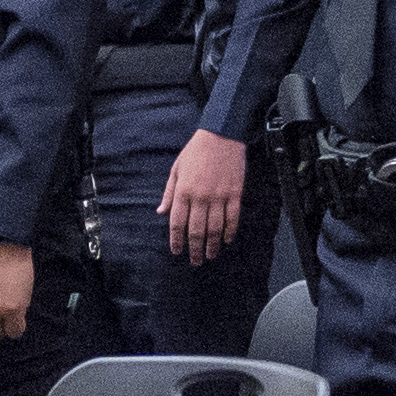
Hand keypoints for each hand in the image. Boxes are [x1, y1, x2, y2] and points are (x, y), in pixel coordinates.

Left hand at [157, 131, 248, 261]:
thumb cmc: (196, 151)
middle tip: (195, 261)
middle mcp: (200, 197)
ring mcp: (219, 196)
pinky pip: (232, 218)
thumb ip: (169, 193)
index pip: (177, 222)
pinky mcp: (235, 194)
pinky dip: (230, 231)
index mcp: (183, 191)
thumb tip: (160, 212)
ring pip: (215, 228)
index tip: (177, 251)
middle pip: (196, 230)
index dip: (176, 240)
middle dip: (195, 249)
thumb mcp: (176, 169)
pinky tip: (227, 240)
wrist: (221, 134)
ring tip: (211, 255)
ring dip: (212, 245)